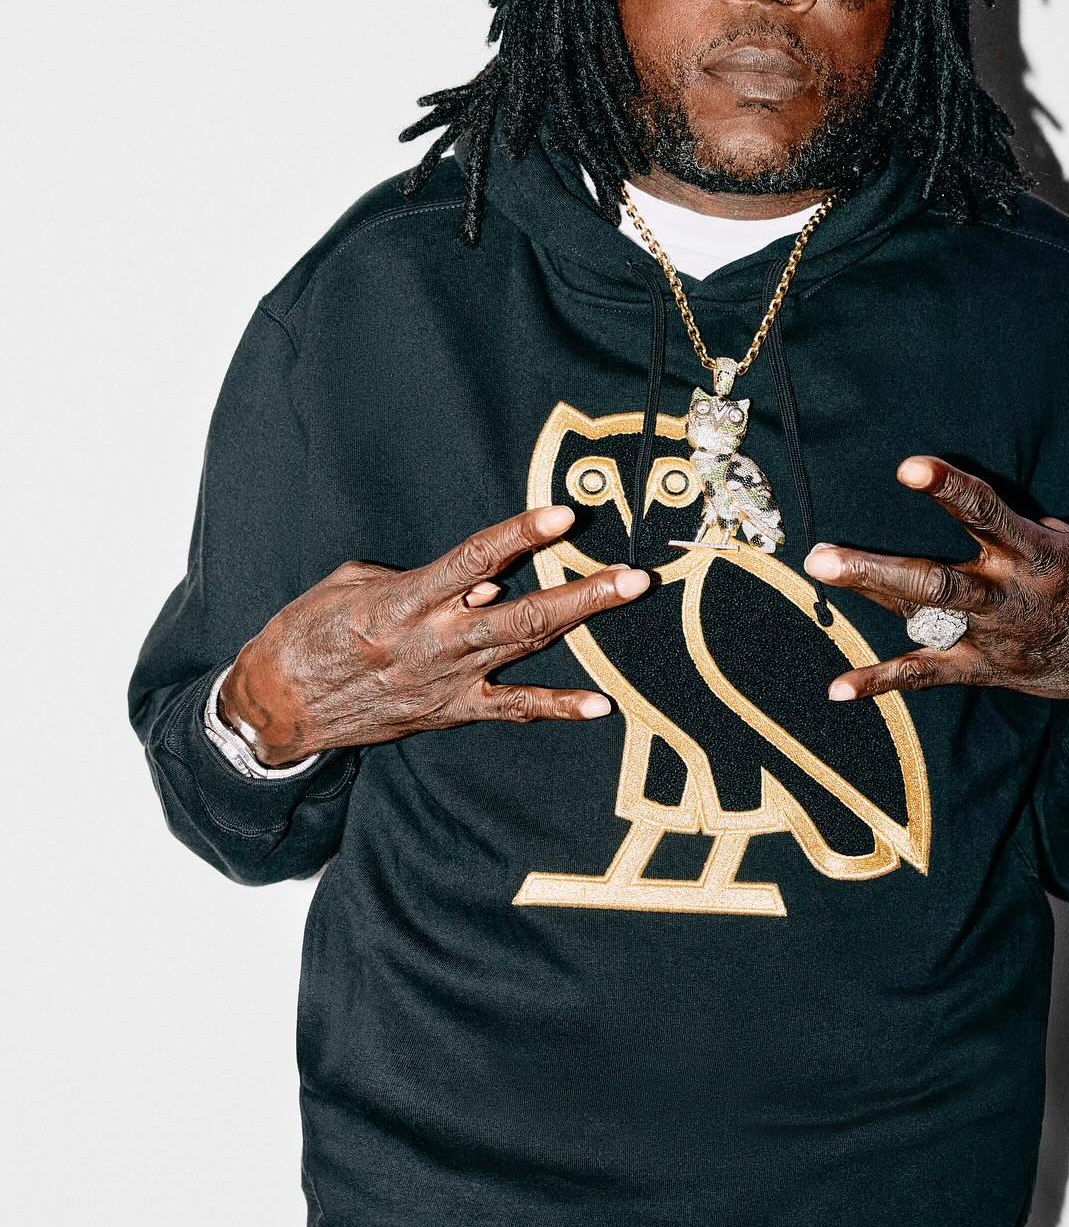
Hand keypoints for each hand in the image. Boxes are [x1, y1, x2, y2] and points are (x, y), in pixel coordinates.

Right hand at [216, 504, 648, 764]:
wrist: (277, 706)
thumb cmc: (307, 633)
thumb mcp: (347, 584)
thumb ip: (415, 576)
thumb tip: (477, 578)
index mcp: (403, 601)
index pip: (473, 559)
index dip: (520, 535)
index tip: (562, 515)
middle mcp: (433, 641)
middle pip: (520, 612)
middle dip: (581, 592)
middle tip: (632, 575)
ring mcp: (447, 680)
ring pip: (525, 650)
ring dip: (580, 622)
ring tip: (627, 596)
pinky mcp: (450, 712)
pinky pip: (511, 710)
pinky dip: (557, 706)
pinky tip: (599, 704)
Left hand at [802, 455, 1068, 745]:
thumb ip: (1019, 532)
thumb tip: (975, 517)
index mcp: (1037, 556)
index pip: (987, 514)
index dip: (949, 489)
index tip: (909, 467)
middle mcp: (1010, 598)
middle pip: (935, 580)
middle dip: (875, 566)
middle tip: (823, 553)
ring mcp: (994, 638)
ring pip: (924, 617)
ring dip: (870, 594)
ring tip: (822, 572)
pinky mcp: (986, 670)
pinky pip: (927, 675)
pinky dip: (881, 680)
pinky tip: (837, 686)